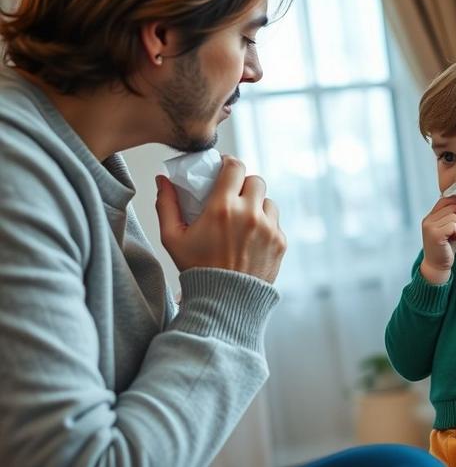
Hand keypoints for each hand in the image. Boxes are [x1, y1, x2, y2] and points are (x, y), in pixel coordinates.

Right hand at [155, 155, 286, 282]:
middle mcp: (250, 214)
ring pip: (268, 201)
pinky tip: (250, 239)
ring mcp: (269, 228)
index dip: (230, 164)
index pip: (235, 166)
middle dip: (244, 185)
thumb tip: (163, 180)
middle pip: (255, 180)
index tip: (224, 169)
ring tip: (242, 220)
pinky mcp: (280, 242)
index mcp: (223, 208)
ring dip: (257, 205)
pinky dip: (265, 226)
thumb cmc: (195, 269)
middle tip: (233, 196)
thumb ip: (167, 205)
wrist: (224, 302)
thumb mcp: (172, 238)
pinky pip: (275, 223)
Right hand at [420, 197, 455, 284]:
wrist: (438, 266)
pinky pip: (453, 225)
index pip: (445, 199)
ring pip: (454, 216)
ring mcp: (429, 227)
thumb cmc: (447, 247)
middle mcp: (428, 220)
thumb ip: (455, 216)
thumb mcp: (451, 228)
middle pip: (451, 205)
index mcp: (431, 216)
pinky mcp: (434, 235)